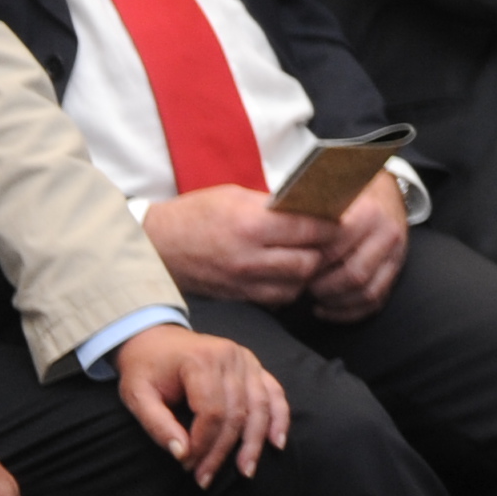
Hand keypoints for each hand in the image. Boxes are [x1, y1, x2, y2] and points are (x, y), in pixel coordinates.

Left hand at [111, 323, 286, 488]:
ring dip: (254, 442)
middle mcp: (230, 357)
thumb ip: (158, 425)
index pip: (211, 411)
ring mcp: (246, 359)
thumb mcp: (137, 396)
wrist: (155, 338)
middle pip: (236, 413)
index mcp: (200, 360)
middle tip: (205, 479)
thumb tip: (182, 454)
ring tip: (245, 471)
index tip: (187, 465)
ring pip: (259, 406)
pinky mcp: (254, 365)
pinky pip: (273, 392)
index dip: (202, 444)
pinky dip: (278, 418)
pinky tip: (276, 441)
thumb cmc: (145, 369)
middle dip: (222, 451)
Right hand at [141, 184, 338, 306]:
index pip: (310, 228)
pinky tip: (287, 273)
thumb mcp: (236, 197)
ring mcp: (243, 281)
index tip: (341, 218)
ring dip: (308, 273)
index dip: (332, 224)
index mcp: (251, 224)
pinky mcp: (238, 297)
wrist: (155, 246)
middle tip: (329, 240)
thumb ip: (275, 206)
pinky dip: (288, 288)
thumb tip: (313, 207)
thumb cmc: (196, 214)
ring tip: (309, 256)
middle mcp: (249, 257)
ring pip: (296, 285)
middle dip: (324, 251)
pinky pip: (277, 298)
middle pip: (309, 262)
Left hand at [302, 169, 409, 322]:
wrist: (387, 192)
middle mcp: (386, 233)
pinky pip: (374, 301)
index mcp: (368, 213)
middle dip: (323, 286)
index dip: (312, 262)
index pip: (336, 248)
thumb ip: (311, 215)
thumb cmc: (350, 196)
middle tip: (303, 285)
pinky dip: (348, 311)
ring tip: (314, 297)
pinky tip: (327, 308)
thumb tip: (278, 234)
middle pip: (353, 274)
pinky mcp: (397, 270)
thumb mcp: (332, 195)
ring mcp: (395, 254)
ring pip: (366, 292)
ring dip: (335, 301)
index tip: (293, 266)